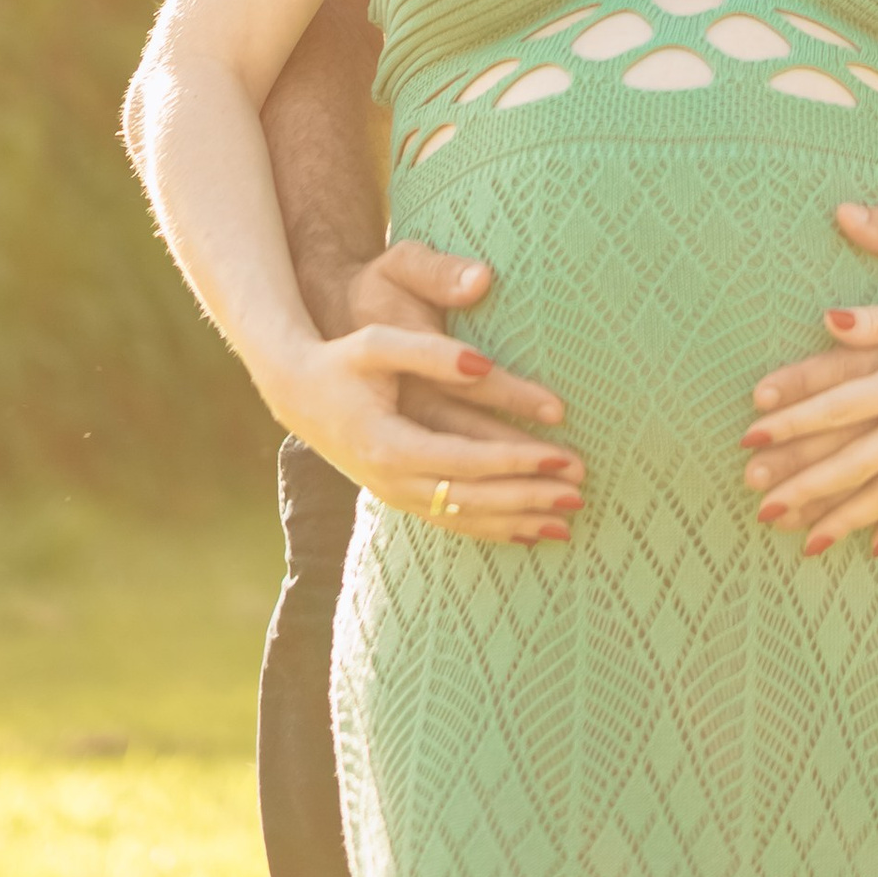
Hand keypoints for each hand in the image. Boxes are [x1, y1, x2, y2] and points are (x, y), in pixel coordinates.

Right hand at [276, 243, 584, 543]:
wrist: (297, 392)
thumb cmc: (342, 359)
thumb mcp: (379, 343)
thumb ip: (431, 352)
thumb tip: (484, 364)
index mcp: (390, 444)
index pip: (466, 459)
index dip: (516, 459)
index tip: (560, 456)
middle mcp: (392, 481)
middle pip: (472, 497)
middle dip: (529, 496)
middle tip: (580, 492)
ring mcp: (395, 495)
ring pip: (464, 519)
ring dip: (517, 522)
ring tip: (569, 524)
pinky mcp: (399, 497)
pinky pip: (451, 523)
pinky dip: (491, 530)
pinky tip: (527, 533)